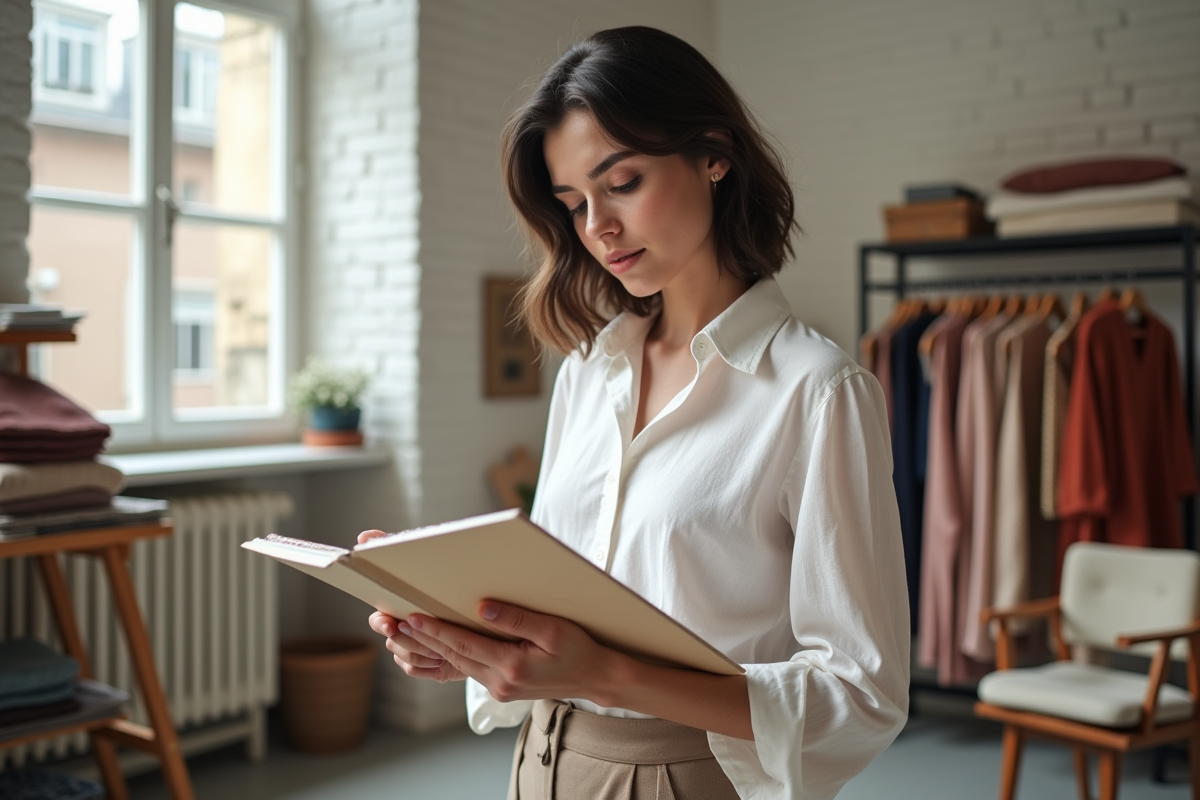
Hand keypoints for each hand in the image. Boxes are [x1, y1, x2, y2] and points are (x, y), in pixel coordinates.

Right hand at [359, 529, 467, 682]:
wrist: (484, 616)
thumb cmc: (448, 581)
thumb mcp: (427, 559)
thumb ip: (391, 545)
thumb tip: (364, 536)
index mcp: (398, 607)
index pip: (378, 619)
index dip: (381, 623)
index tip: (390, 622)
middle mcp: (401, 629)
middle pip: (394, 640)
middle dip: (409, 638)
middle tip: (424, 634)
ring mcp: (412, 648)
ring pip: (406, 656)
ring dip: (424, 651)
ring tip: (443, 644)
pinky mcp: (426, 665)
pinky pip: (416, 670)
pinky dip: (429, 665)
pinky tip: (444, 658)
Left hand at [402, 600, 620, 704]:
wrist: (594, 678)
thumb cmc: (578, 650)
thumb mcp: (554, 630)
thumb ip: (518, 619)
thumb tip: (483, 606)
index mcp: (512, 667)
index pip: (464, 645)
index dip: (437, 630)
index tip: (414, 618)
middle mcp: (500, 682)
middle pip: (454, 656)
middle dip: (425, 639)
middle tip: (399, 622)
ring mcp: (499, 689)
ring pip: (458, 664)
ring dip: (434, 647)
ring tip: (410, 631)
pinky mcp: (500, 688)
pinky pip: (469, 669)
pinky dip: (451, 654)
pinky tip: (439, 643)